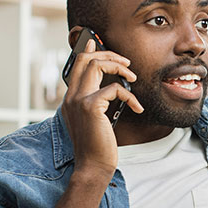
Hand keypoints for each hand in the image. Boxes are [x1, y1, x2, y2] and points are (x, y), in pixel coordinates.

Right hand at [61, 37, 142, 177]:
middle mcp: (71, 97)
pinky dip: (130, 96)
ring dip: (119, 67)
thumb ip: (95, 103)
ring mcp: (79, 100)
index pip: (75, 66)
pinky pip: (115, 89)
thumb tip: (108, 89)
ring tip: (133, 78)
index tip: (95, 42)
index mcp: (70, 99)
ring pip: (96, 65)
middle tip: (126, 63)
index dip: (86, 51)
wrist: (92, 165)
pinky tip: (137, 108)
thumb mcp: (94, 121)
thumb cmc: (97, 146)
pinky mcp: (91, 106)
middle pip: (86, 59)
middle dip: (108, 54)